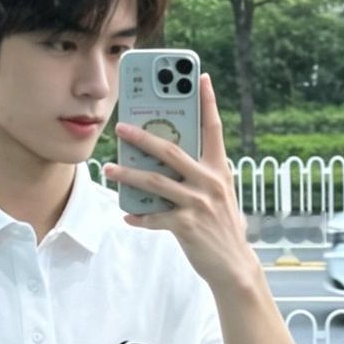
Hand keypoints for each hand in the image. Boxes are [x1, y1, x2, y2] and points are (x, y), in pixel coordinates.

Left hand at [102, 72, 256, 291]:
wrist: (234, 266)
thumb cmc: (222, 227)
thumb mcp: (219, 195)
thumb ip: (198, 175)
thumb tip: (166, 160)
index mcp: (219, 169)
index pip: (214, 128)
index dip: (207, 101)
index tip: (200, 77)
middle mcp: (209, 182)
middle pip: (171, 150)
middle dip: (143, 137)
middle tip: (121, 127)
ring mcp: (198, 204)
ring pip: (154, 182)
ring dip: (128, 175)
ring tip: (109, 168)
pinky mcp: (186, 226)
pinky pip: (154, 217)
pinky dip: (138, 217)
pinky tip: (127, 215)